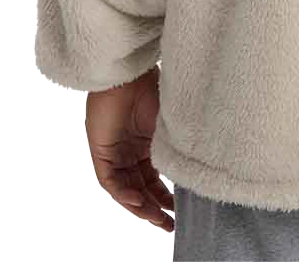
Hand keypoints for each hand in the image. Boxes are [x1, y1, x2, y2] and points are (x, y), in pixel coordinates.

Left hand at [84, 64, 174, 232]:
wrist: (130, 74)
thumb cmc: (152, 90)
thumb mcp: (170, 124)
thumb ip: (178, 145)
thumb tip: (196, 167)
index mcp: (148, 144)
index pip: (155, 178)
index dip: (166, 196)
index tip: (179, 211)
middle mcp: (131, 152)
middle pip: (142, 189)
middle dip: (155, 209)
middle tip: (169, 225)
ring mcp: (116, 153)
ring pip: (127, 190)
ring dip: (141, 206)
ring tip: (157, 219)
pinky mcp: (102, 152)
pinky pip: (112, 181)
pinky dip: (125, 194)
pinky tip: (139, 202)